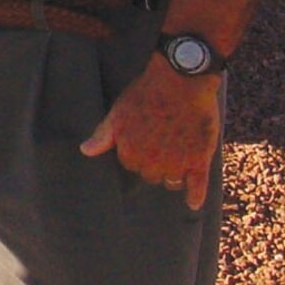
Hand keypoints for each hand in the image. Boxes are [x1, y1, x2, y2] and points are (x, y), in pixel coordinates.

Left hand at [80, 55, 221, 209]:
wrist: (180, 81)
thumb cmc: (146, 93)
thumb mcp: (118, 112)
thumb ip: (103, 135)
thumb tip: (85, 151)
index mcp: (131, 151)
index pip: (131, 164)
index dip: (136, 153)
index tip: (143, 141)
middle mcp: (153, 161)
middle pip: (150, 175)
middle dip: (153, 164)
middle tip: (160, 146)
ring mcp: (178, 163)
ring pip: (170, 181)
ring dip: (171, 175)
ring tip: (174, 162)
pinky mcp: (199, 160)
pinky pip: (198, 186)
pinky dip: (195, 196)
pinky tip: (192, 204)